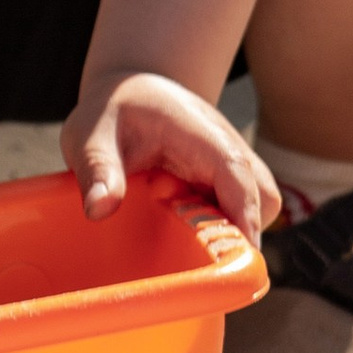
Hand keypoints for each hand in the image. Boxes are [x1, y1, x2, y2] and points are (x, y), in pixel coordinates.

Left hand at [63, 69, 279, 244]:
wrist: (128, 91)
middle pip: (262, 194)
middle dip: (244, 231)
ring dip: (234, 231)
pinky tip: (187, 236)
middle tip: (204, 262)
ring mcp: (228, 163)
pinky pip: (240, 209)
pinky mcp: (223, 179)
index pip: (233, 168)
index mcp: (197, 130)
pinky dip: (222, 227)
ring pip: (258, 204)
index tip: (241, 254)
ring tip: (191, 250)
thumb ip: (97, 168)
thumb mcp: (90, 134)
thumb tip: (98, 210)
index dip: (243, 212)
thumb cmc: (111, 110)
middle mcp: (224, 144)